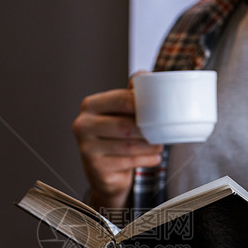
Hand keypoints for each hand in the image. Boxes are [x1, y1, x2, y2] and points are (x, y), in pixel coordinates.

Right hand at [72, 82, 162, 212]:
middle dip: (149, 129)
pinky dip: (148, 159)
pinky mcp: (96, 168)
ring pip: (129, 145)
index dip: (145, 104)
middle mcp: (83, 125)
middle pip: (125, 125)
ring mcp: (87, 149)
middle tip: (164, 130)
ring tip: (160, 144)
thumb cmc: (116, 136)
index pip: (122, 100)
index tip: (162, 109)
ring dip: (151, 145)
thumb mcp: (121, 112)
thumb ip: (132, 93)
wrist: (104, 171)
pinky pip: (129, 162)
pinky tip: (154, 157)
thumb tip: (146, 76)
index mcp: (90, 105)